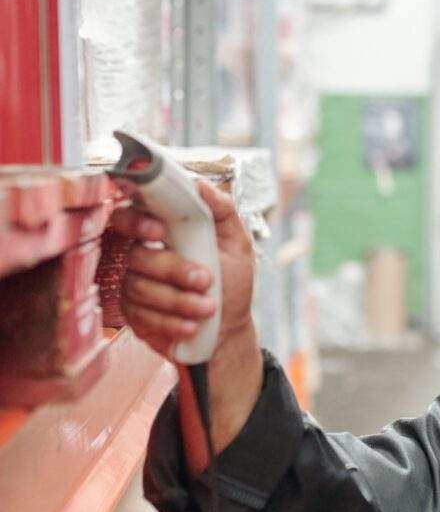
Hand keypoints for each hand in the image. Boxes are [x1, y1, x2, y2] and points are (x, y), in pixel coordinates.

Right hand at [112, 177, 255, 360]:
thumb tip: (199, 184)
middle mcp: (142, 256)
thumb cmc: (232, 281)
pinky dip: (170, 322)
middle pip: (136, 256)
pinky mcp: (134, 315)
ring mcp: (134, 286)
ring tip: (208, 308)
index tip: (159, 232)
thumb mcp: (236, 243)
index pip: (130, 216)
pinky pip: (141, 316)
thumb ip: (221, 210)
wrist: (230, 327)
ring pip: (139, 289)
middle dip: (172, 269)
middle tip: (205, 280)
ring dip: (178, 300)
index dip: (136, 222)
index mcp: (163, 232)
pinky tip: (191, 326)